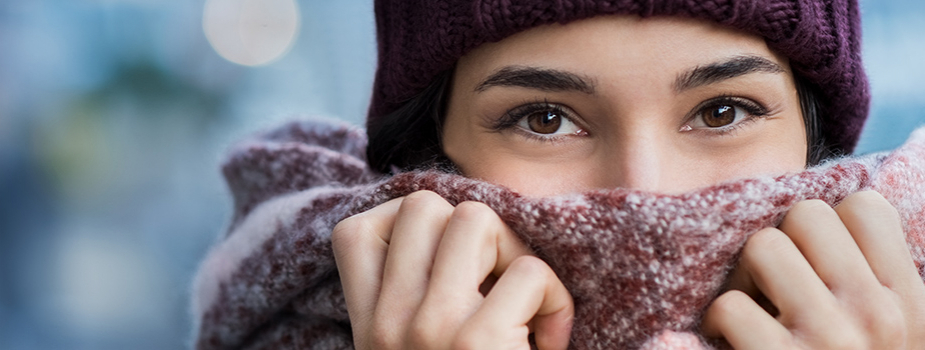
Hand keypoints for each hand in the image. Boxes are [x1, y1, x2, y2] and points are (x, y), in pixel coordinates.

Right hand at [331, 190, 573, 349]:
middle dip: (474, 231)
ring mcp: (430, 329)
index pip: (354, 231)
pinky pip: (531, 271)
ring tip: (523, 304)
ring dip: (514, 253)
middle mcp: (387, 326)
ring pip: (475, 217)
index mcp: (368, 329)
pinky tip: (548, 341)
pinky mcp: (478, 342)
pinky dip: (556, 301)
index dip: (407, 226)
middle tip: (497, 282)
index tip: (445, 260)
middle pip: (423, 204)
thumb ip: (412, 302)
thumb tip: (457, 224)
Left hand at [702, 191, 924, 348]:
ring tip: (755, 311)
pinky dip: (720, 323)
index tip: (817, 261)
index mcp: (908, 302)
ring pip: (763, 247)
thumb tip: (834, 222)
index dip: (828, 227)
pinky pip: (730, 305)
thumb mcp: (899, 336)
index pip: (864, 207)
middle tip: (775, 284)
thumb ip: (876, 284)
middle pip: (806, 216)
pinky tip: (735, 343)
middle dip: (781, 245)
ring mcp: (828, 337)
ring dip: (746, 279)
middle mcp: (875, 313)